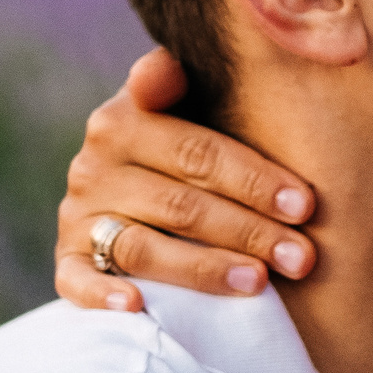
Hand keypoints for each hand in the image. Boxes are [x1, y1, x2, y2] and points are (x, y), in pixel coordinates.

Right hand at [56, 48, 319, 312]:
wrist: (129, 186)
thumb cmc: (184, 151)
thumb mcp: (190, 107)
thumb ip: (188, 84)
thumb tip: (167, 66)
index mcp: (124, 119)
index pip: (197, 152)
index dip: (252, 178)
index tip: (305, 204)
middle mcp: (93, 166)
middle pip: (180, 205)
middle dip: (249, 231)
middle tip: (304, 257)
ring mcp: (77, 217)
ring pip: (143, 247)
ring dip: (202, 268)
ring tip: (258, 282)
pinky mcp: (67, 263)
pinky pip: (78, 282)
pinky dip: (102, 295)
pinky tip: (137, 307)